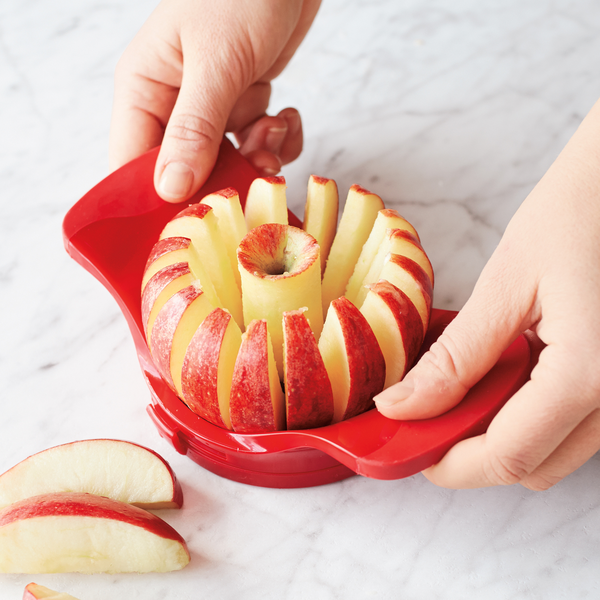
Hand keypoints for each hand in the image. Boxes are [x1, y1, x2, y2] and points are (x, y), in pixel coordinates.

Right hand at [109, 0, 320, 201]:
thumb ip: (193, 128)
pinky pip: (257, 144)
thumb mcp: (216, 62)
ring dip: (258, 159)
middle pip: (185, 171)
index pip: (132, 163)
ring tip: (273, 130)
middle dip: (223, 179)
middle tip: (254, 173)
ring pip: (228, 162)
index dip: (159, 199)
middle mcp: (173, 102)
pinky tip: (287, 114)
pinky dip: (278, 139)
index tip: (194, 218)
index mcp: (144, 88)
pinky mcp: (245, 103)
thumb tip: (169, 190)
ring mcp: (211, 106)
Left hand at [374, 99, 599, 489]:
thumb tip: (401, 406)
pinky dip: (529, 413)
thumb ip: (456, 358)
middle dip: (472, 452)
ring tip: (460, 388)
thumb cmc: (582, 211)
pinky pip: (573, 422)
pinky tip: (502, 373)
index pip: (509, 456)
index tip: (406, 446)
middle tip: (425, 415)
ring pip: (555, 450)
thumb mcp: (508, 284)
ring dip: (501, 433)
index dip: (449, 464)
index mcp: (591, 374)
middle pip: (535, 465)